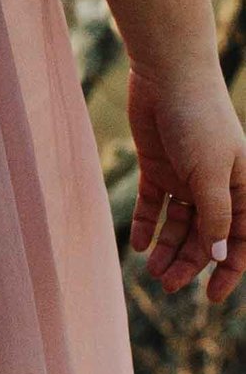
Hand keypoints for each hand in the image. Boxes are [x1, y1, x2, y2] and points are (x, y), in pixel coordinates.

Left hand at [127, 57, 245, 303]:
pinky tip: (137, 244)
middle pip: (205, 236)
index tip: (212, 298)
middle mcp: (216, 186)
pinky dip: (146, 224)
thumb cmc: (198, 120)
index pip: (240, 239)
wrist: (167, 75)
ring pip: (178, 224)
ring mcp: (186, 176)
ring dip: (167, 248)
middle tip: (166, 285)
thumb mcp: (210, 173)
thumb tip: (219, 254)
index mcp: (242, 188)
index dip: (230, 270)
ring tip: (151, 270)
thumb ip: (215, 215)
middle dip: (189, 264)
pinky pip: (152, 204)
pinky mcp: (157, 166)